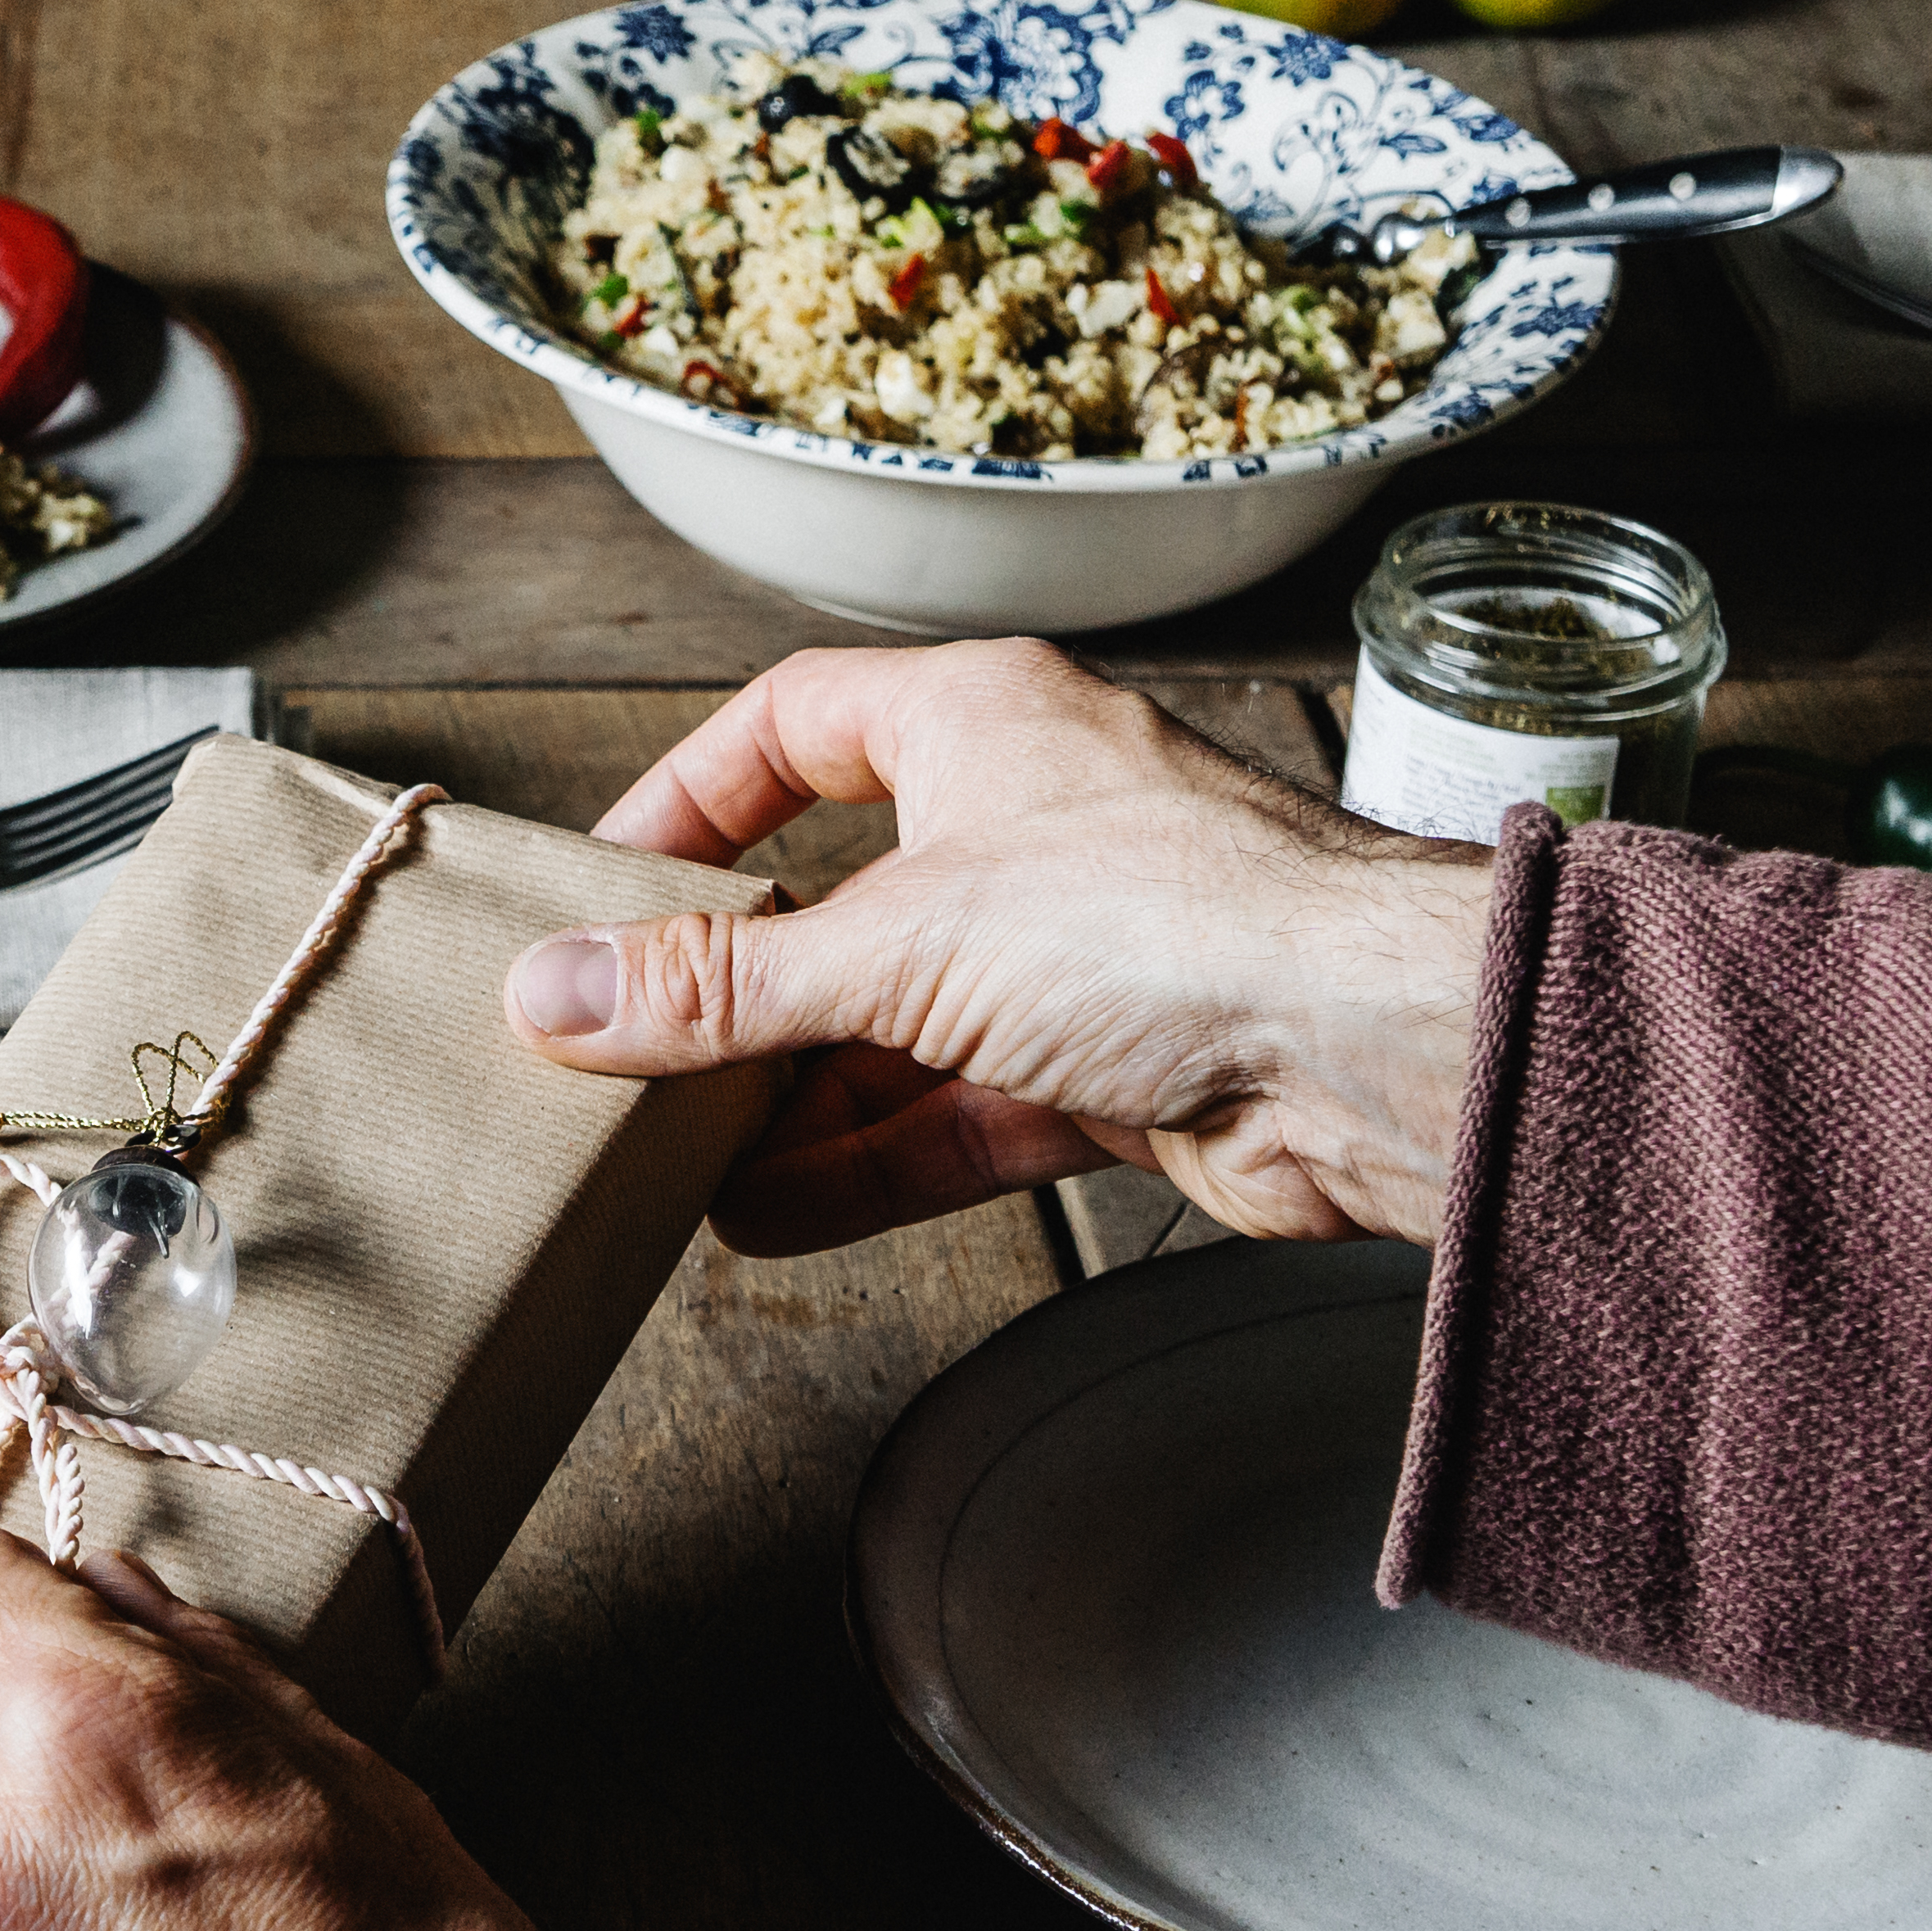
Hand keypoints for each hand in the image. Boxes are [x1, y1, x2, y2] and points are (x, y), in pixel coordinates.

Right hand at [504, 640, 1495, 1254]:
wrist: (1374, 1046)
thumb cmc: (1179, 920)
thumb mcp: (895, 944)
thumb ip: (720, 988)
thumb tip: (557, 994)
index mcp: (978, 718)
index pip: (793, 725)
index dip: (689, 798)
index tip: (607, 882)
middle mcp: (1027, 818)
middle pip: (836, 893)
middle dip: (733, 987)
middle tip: (625, 1049)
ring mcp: (1075, 949)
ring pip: (895, 1021)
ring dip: (791, 1096)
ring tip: (676, 1159)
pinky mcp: (1114, 1069)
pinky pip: (958, 1112)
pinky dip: (869, 1162)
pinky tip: (775, 1211)